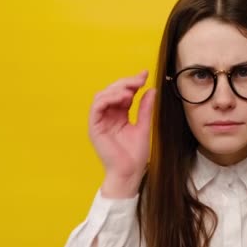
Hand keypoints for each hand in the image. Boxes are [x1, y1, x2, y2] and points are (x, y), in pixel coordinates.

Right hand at [88, 70, 155, 197]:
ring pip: (102, 96)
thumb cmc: (135, 155)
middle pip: (112, 91)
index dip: (132, 82)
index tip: (144, 74)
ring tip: (131, 90)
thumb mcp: (144, 126)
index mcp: (119, 115)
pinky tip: (121, 97)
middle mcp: (108, 116)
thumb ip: (145, 108)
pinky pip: (96, 108)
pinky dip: (107, 99)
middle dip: (126, 83)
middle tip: (139, 79)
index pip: (123, 93)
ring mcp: (100, 121)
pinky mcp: (94, 127)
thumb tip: (151, 90)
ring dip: (116, 89)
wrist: (130, 172)